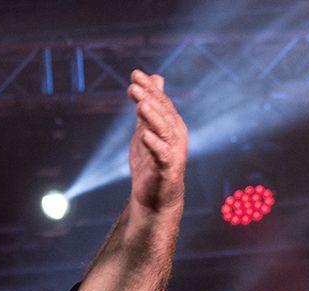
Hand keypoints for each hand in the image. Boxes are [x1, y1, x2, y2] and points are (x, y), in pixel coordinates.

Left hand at [127, 70, 187, 216]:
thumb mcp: (147, 128)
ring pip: (164, 130)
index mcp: (170, 124)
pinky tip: (145, 136)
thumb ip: (150, 105)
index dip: (148, 87)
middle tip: (133, 86)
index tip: (134, 74)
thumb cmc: (150, 162)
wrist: (155, 198)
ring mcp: (172, 151)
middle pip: (162, 112)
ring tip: (140, 105)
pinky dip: (154, 145)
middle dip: (148, 98)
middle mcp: (175, 134)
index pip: (160, 101)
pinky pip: (162, 154)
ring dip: (152, 117)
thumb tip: (153, 78)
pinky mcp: (167, 168)